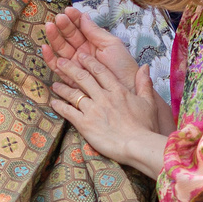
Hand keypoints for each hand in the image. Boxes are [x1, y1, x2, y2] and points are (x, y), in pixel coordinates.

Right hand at [40, 7, 137, 79]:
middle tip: (58, 18)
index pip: (80, 28)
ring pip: (61, 49)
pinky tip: (45, 48)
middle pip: (69, 37)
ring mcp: (76, 64)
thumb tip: (84, 16)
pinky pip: (57, 68)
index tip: (68, 11)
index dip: (74, 19)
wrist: (127, 89)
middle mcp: (83, 52)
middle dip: (63, 26)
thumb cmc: (124, 67)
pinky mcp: (71, 78)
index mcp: (94, 42)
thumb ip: (96, 32)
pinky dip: (50, 58)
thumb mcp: (112, 45)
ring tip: (50, 27)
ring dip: (54, 38)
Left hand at [49, 35, 168, 174]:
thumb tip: (145, 67)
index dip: (89, 62)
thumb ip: (144, 83)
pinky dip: (60, 107)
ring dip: (63, 88)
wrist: (137, 145)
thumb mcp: (149, 102)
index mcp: (118, 91)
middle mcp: (103, 97)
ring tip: (55, 84)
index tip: (81, 56)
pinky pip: (68, 112)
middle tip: (61, 62)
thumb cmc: (145, 127)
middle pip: (83, 78)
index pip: (100, 71)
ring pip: (73, 94)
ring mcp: (93, 110)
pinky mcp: (85, 124)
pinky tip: (53, 103)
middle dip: (70, 68)